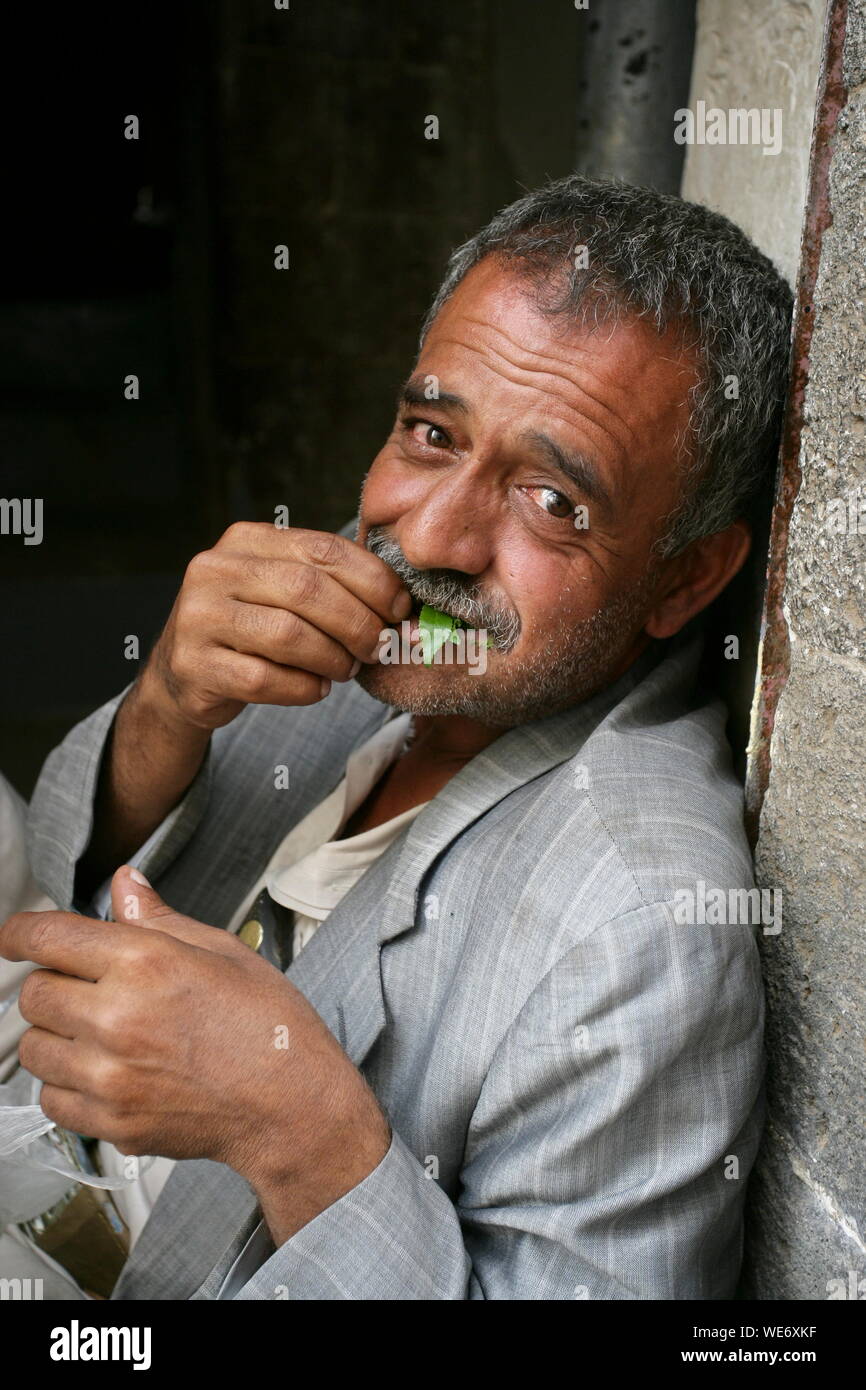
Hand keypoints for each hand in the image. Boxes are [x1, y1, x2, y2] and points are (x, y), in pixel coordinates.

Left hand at [1, 868, 390, 1229]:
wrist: (293, 1105)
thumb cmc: (269, 1026)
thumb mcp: (222, 950)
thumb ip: (159, 919)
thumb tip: (125, 885)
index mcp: (145, 964)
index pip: (47, 937)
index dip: (18, 932)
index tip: (12, 936)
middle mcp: (117, 1018)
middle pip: (32, 993)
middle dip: (51, 983)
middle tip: (83, 988)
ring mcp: (110, 1076)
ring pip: (33, 1049)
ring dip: (53, 1035)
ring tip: (94, 1033)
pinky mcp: (111, 1122)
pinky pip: (50, 1099)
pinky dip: (65, 1084)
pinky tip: (101, 1071)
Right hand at [147, 522, 412, 730]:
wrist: (184, 674)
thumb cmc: (251, 629)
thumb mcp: (281, 589)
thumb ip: (330, 584)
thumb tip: (403, 606)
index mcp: (245, 539)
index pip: (323, 548)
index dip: (373, 580)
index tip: (400, 608)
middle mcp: (215, 569)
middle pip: (308, 590)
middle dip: (357, 623)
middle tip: (378, 647)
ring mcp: (198, 617)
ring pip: (288, 635)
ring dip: (332, 658)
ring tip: (346, 669)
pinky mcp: (194, 665)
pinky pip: (265, 679)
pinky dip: (304, 688)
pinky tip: (317, 689)